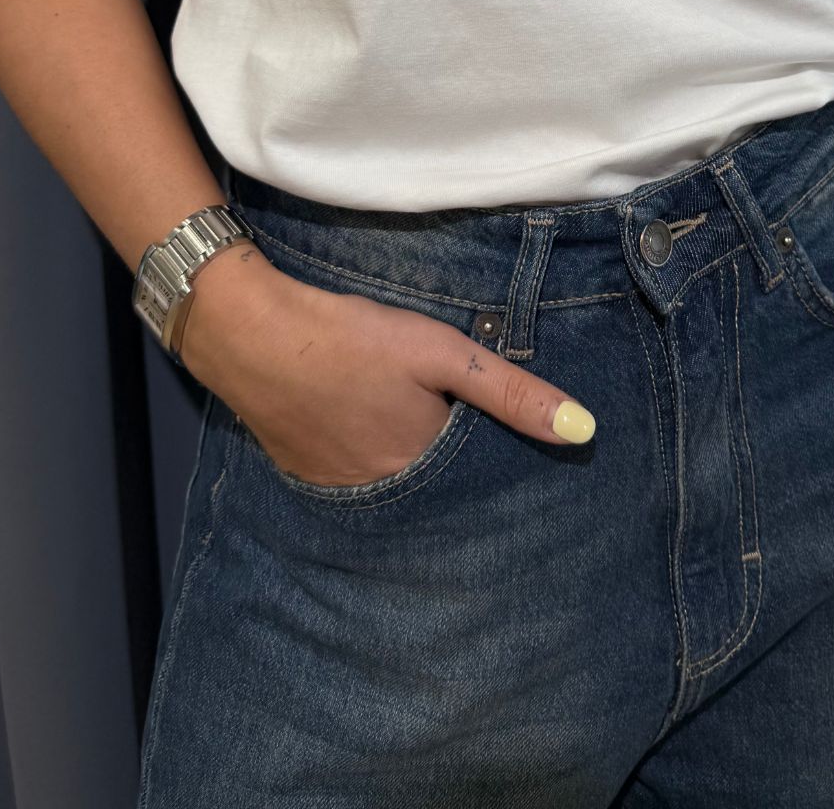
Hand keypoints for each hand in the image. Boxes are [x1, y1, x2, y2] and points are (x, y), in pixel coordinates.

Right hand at [178, 243, 595, 485]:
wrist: (249, 334)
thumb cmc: (352, 339)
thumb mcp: (441, 353)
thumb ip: (512, 394)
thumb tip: (583, 431)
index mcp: (424, 474)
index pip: (480, 479)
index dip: (497, 455)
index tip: (510, 438)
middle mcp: (384, 498)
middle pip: (438, 487)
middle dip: (457, 465)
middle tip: (463, 426)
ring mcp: (338, 491)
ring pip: (397, 484)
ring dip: (413, 464)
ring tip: (419, 424)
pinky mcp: (305, 475)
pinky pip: (357, 479)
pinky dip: (371, 457)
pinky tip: (369, 424)